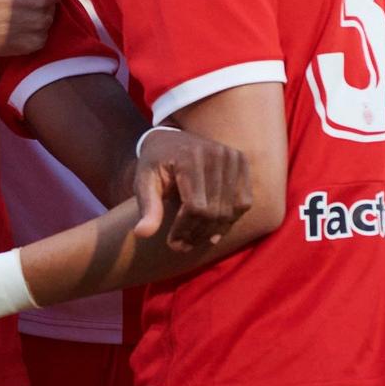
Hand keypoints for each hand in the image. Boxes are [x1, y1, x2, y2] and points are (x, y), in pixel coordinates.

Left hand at [130, 128, 253, 250]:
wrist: (169, 139)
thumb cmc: (154, 164)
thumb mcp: (144, 182)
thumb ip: (147, 207)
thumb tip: (141, 234)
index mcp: (188, 158)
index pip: (195, 206)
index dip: (185, 230)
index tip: (173, 244)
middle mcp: (214, 154)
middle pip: (214, 210)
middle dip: (198, 234)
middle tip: (183, 246)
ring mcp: (231, 156)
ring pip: (230, 210)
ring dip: (214, 231)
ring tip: (195, 239)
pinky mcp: (241, 161)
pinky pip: (243, 201)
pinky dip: (230, 220)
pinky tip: (213, 229)